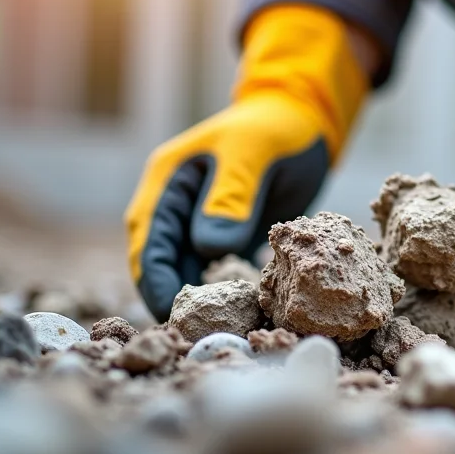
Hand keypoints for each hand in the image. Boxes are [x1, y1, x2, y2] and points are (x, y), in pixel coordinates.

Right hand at [126, 5, 367, 319]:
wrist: (305, 118)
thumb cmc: (276, 129)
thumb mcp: (253, 155)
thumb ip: (231, 197)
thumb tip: (207, 248)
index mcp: (168, 183)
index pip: (149, 241)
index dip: (156, 280)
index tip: (175, 314)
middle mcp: (177, 207)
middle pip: (164, 264)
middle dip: (177, 299)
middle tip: (199, 334)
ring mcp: (201, 223)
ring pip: (191, 272)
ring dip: (203, 300)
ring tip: (225, 330)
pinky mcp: (229, 237)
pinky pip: (220, 272)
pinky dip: (229, 292)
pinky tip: (247, 313)